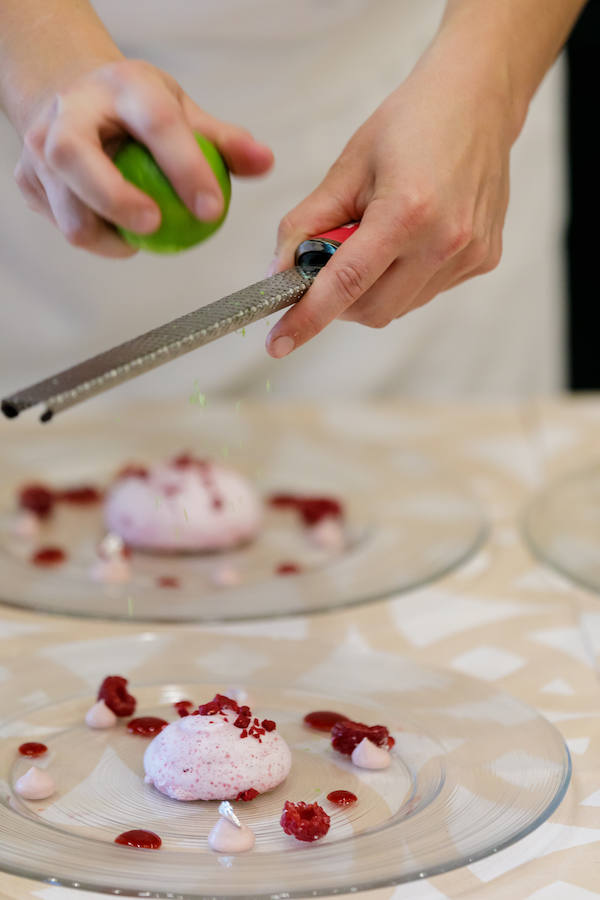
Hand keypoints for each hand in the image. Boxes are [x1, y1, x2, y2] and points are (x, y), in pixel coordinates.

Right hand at [15, 59, 273, 256]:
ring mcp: (39, 148)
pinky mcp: (28, 181)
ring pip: (65, 205)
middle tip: (154, 226)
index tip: (212, 210)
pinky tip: (118, 233)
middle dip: (114, 199)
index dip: (186, 169)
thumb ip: (223, 141)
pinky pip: (63, 224)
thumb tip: (264, 163)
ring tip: (141, 237)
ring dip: (106, 235)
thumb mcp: (181, 112)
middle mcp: (70, 112)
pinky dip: (96, 238)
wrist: (72, 99)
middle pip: (76, 158)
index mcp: (121, 87)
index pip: (156, 125)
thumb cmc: (134, 110)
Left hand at [265, 40, 514, 358]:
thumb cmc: (410, 124)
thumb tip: (279, 271)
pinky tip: (410, 240)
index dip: (307, 318)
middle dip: (340, 303)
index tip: (278, 344)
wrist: (479, 102)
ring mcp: (468, 255)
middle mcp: (444, 241)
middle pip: (372, 311)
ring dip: (372, 290)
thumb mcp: (347, 167)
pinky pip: (426, 292)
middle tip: (329, 270)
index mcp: (407, 212)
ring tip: (377, 239)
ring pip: (399, 307)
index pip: (345, 284)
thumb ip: (307, 222)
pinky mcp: (483, 260)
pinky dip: (403, 280)